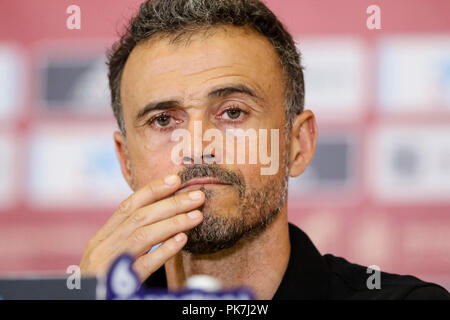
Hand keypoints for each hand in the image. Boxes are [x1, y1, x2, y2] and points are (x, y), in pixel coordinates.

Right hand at [80, 174, 203, 281]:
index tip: (175, 180)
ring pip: (143, 236)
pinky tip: (182, 240)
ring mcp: (109, 265)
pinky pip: (144, 265)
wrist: (86, 302)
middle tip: (197, 197)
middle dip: (171, 204)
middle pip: (140, 218)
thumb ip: (128, 238)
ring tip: (197, 216)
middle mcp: (102, 248)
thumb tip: (162, 217)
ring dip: (173, 223)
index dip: (152, 190)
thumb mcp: (109, 257)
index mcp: (101, 239)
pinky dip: (164, 250)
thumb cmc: (103, 283)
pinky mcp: (118, 285)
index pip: (128, 206)